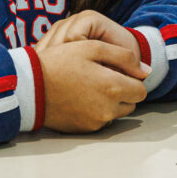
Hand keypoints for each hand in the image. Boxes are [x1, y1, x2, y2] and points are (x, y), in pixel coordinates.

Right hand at [35, 11, 148, 132]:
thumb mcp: (92, 47)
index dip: (131, 79)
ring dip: (110, 102)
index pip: (141, 90)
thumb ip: (124, 57)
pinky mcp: (85, 130)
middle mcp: (109, 109)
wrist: (30, 87)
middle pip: (131, 103)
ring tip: (89, 87)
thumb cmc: (60, 62)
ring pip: (117, 113)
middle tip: (101, 77)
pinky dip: (96, 110)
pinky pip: (100, 120)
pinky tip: (80, 98)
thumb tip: (146, 71)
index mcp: (114, 87)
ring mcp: (96, 122)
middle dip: (123, 91)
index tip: (115, 71)